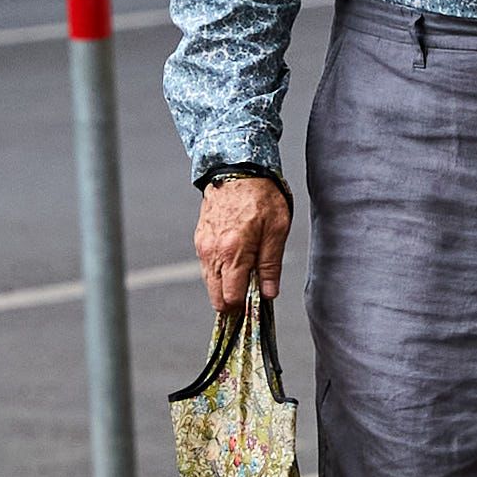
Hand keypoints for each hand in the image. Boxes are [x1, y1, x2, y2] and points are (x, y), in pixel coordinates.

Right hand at [196, 175, 292, 312]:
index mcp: (232, 253)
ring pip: (210, 283)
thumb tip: (269, 294)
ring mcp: (203, 246)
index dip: (244, 307)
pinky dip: (220, 272)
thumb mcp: (276, 230)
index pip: (230, 299)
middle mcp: (212, 253)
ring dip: (226, 286)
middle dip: (233, 301)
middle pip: (216, 296)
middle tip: (252, 293)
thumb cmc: (262, 196)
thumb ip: (270, 265)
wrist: (237, 168)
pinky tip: (235, 262)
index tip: (257, 303)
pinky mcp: (200, 239)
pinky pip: (207, 267)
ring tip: (246, 275)